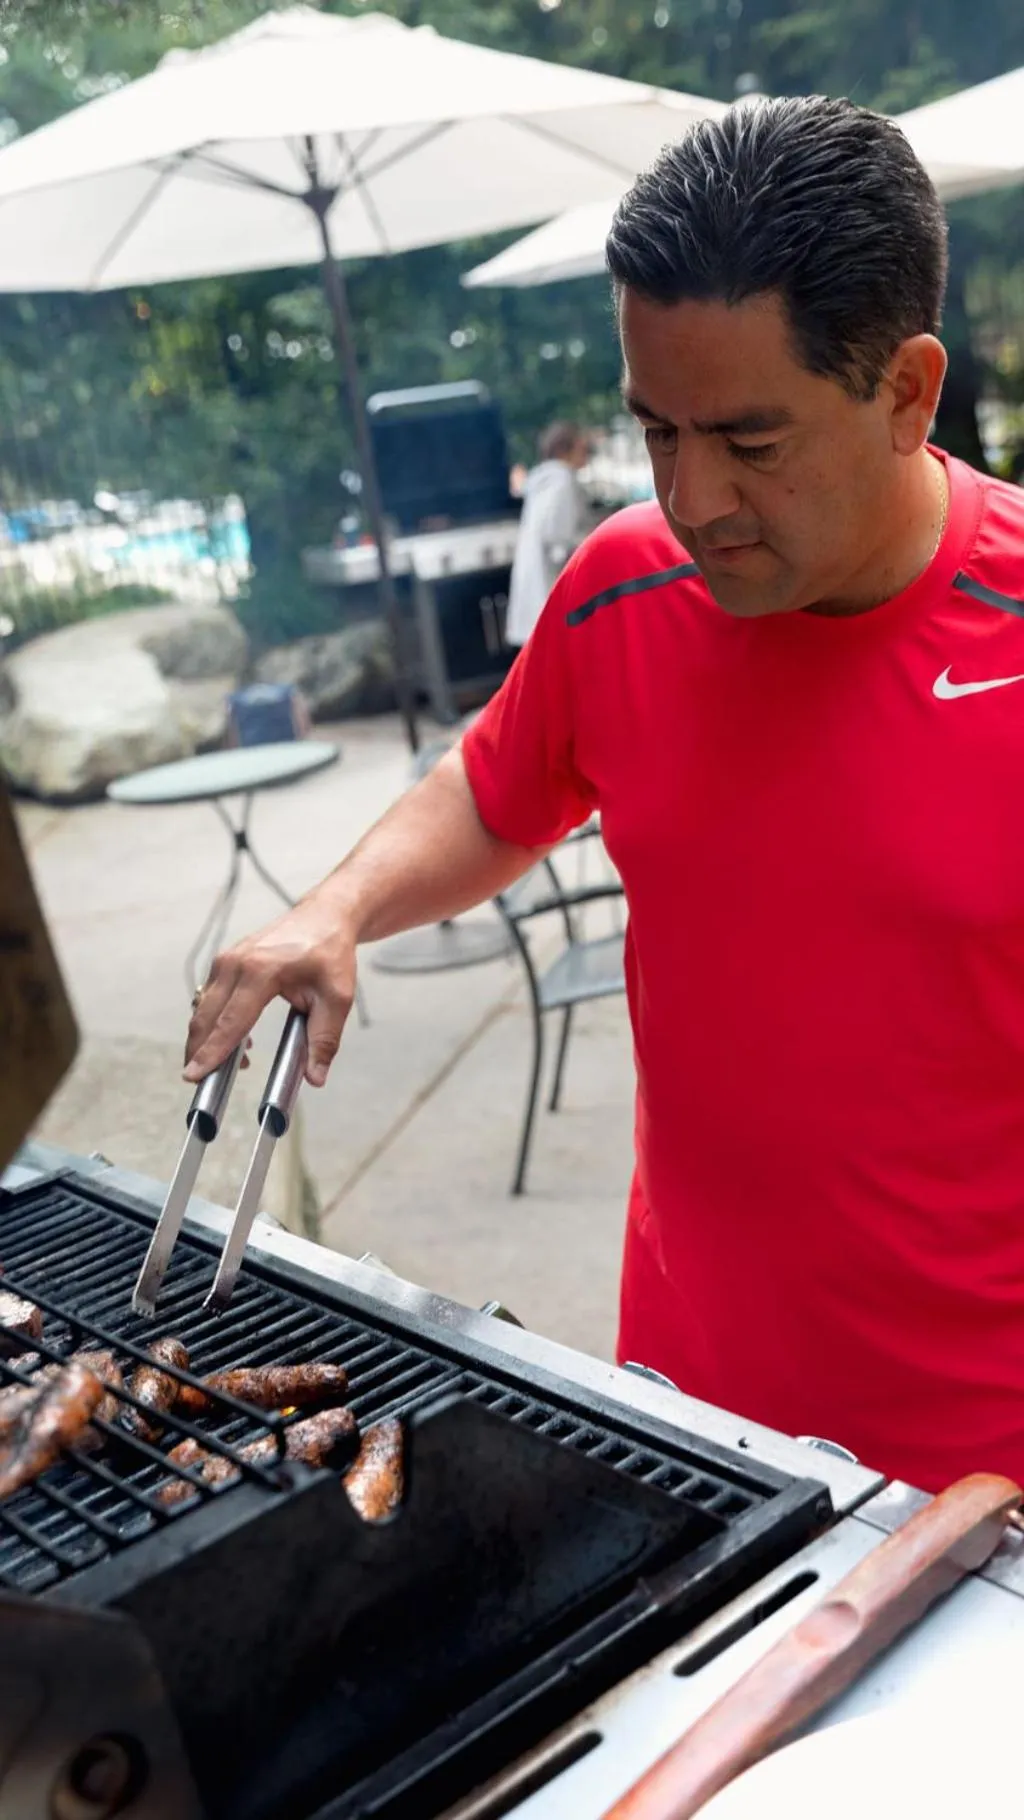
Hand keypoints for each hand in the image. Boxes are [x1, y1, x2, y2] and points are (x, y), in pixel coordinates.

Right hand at [183, 894, 356, 1087]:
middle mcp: (236, 962)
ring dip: (205, 1039)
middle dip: (198, 1051)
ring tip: (224, 1067)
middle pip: (206, 1017)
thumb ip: (324, 1039)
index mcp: (261, 970)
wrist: (324, 917)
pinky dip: (213, 1022)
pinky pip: (210, 998)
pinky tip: (236, 1042)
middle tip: (200, 1084)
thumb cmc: (330, 953)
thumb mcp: (337, 998)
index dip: (212, 1052)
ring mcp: (227, 960)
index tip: (194, 1076)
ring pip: (203, 1009)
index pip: (231, 1021)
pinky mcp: (225, 962)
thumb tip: (315, 1078)